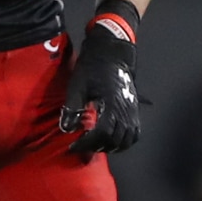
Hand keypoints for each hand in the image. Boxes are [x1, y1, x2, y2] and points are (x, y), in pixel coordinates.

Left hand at [60, 16, 140, 155]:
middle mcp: (125, 109)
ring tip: (96, 144)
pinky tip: (111, 139)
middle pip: (115, 139)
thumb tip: (66, 128)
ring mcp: (132, 110)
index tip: (74, 145)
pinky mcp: (134, 109)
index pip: (103, 133)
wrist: (111, 53)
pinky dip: (124, 142)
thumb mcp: (77, 85)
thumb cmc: (92, 67)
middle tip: (82, 145)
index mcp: (112, 103)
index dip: (88, 143)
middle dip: (97, 147)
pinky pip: (135, 133)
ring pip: (127, 139)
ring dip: (111, 146)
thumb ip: (72, 107)